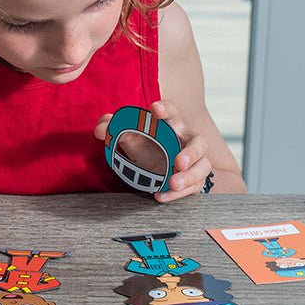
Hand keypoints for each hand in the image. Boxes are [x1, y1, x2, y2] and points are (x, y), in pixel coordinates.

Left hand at [94, 100, 212, 202]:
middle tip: (178, 162)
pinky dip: (178, 194)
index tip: (154, 109)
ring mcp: (193, 161)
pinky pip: (194, 187)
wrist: (152, 163)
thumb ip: (111, 127)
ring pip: (203, 167)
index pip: (171, 112)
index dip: (165, 109)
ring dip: (189, 176)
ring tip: (173, 183)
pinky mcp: (193, 179)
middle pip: (198, 142)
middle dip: (191, 152)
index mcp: (170, 125)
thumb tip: (101, 129)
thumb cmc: (144, 144)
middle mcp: (185, 141)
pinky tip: (161, 195)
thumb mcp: (126, 135)